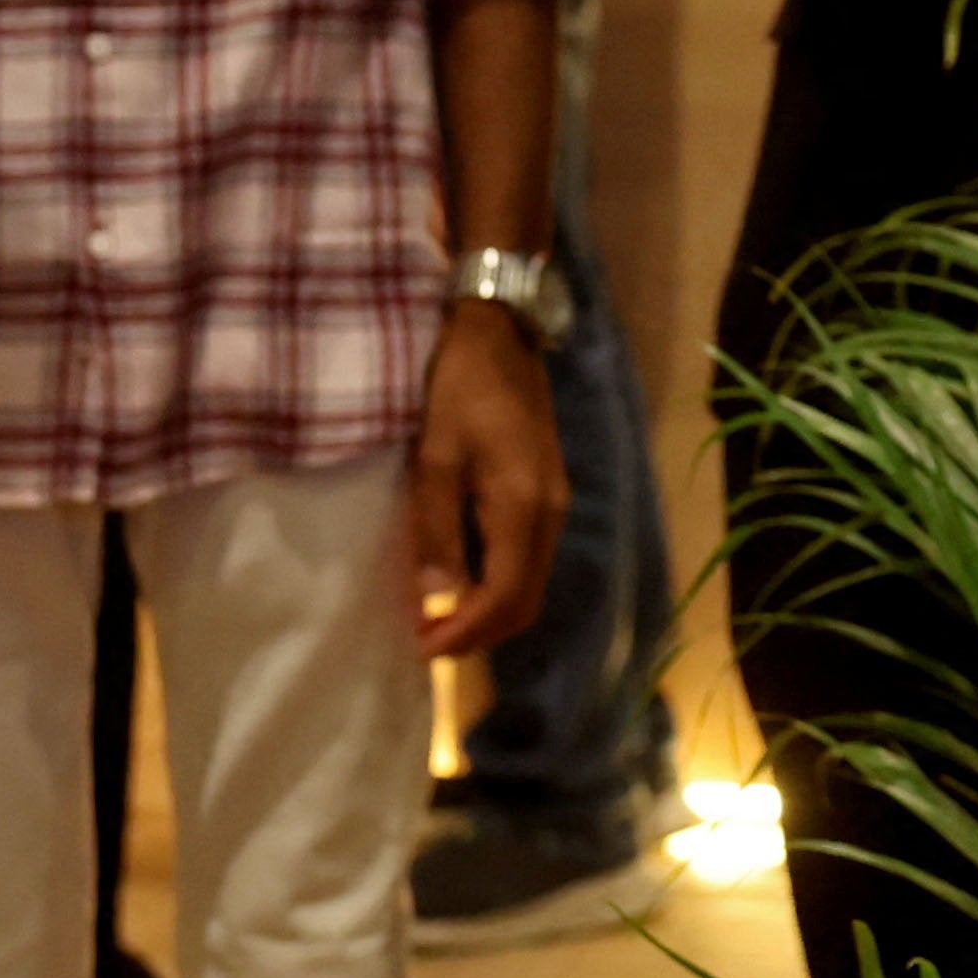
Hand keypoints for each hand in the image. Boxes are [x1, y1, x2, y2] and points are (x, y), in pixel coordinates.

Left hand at [399, 303, 566, 658]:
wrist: (499, 330)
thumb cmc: (460, 386)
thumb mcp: (434, 453)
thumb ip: (436, 527)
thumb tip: (436, 598)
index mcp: (524, 507)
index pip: (503, 597)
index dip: (465, 632)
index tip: (423, 646)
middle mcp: (550, 514)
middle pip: (525, 602)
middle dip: (479, 633)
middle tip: (427, 641)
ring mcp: (555, 503)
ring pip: (529, 583)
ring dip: (488, 612)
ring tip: (438, 619)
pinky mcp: (548, 493)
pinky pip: (528, 559)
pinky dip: (498, 584)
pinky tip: (462, 580)